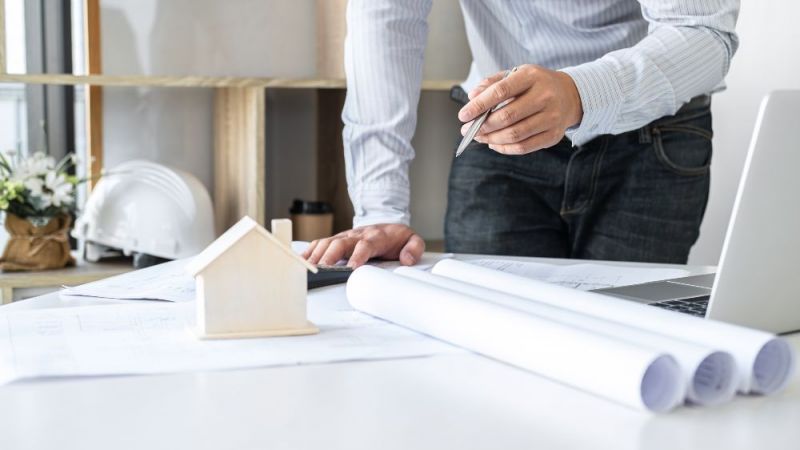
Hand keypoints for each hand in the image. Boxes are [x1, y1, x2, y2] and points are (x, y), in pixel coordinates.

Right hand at [302, 224, 424, 268]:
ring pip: (327, 243)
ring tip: (308, 268)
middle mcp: (357, 235)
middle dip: (330, 256)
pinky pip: (320, 243)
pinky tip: (301, 260)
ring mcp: (344, 237)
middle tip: (323, 270)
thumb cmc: (396, 237)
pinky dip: (309, 251)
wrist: (386, 225)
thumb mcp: (413, 240)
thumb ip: (414, 248)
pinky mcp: (336, 240)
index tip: (351, 268)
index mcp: (376, 237)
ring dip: (317, 255)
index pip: (365, 245)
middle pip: (340, 243)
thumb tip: (406, 259)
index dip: (358, 255)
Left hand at [458, 64, 582, 154]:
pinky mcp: (553, 135)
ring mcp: (552, 117)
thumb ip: (492, 83)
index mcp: (532, 76)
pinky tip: (493, 143)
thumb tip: (472, 97)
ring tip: (479, 136)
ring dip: (491, 139)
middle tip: (468, 129)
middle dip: (482, 126)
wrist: (570, 95)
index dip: (479, 105)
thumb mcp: (516, 75)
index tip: (463, 115)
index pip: (501, 91)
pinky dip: (504, 148)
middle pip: (507, 116)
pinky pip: (523, 147)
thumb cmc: (536, 85)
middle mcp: (545, 96)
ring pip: (514, 134)